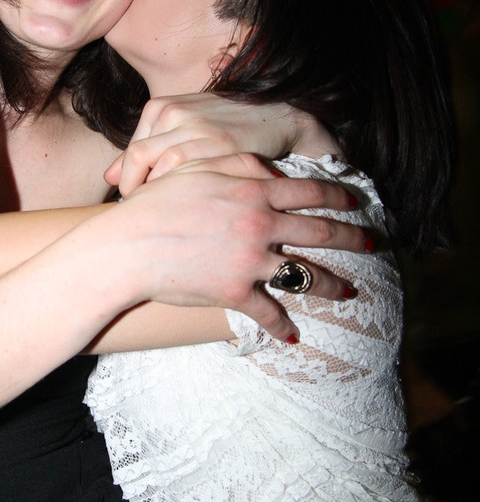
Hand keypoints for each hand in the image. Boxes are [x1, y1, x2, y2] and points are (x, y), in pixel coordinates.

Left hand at [104, 93, 333, 195]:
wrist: (279, 114)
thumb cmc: (226, 126)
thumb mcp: (184, 128)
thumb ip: (147, 148)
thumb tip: (109, 175)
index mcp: (162, 107)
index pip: (129, 156)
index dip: (129, 186)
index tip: (139, 206)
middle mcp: (175, 113)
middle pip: (137, 163)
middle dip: (136, 194)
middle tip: (148, 215)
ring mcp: (198, 128)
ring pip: (160, 172)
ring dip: (161, 198)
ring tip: (170, 216)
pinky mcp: (222, 146)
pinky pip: (189, 177)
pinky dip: (185, 196)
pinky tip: (195, 209)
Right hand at [121, 152, 366, 341]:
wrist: (129, 246)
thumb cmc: (157, 203)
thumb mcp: (197, 168)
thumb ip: (238, 166)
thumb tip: (270, 172)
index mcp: (254, 192)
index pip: (310, 193)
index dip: (338, 196)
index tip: (354, 202)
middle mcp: (261, 225)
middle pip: (322, 233)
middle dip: (354, 239)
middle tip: (372, 244)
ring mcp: (252, 261)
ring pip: (306, 276)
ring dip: (333, 286)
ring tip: (348, 293)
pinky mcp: (236, 293)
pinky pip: (269, 312)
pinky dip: (283, 326)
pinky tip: (292, 335)